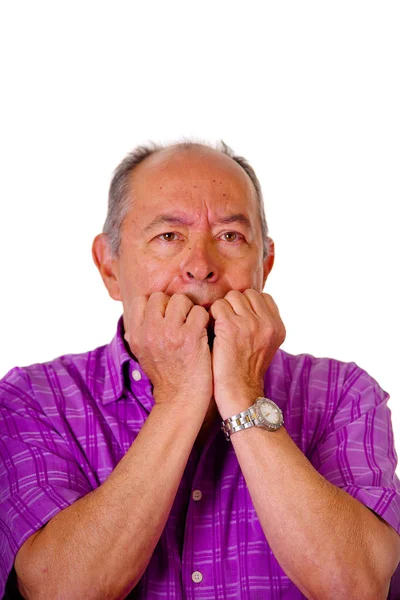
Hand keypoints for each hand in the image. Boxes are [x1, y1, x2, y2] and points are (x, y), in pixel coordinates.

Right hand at [124, 292, 212, 409]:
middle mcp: (150, 331)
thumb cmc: (166, 375)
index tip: (165, 318)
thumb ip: (141, 330)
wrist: (180, 399)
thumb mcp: (143, 352)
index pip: (142, 300)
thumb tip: (144, 308)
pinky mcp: (191, 337)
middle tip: (181, 323)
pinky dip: (204, 320)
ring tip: (192, 328)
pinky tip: (202, 334)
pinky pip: (200, 312)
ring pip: (182, 300)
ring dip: (190, 311)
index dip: (156, 306)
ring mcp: (170, 333)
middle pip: (161, 297)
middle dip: (174, 306)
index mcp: (136, 334)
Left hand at [209, 289, 285, 416]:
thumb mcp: (265, 346)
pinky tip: (213, 331)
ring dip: (223, 309)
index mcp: (278, 327)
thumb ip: (262, 324)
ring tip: (220, 328)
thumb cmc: (246, 371)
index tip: (240, 319)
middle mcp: (267, 323)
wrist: (239, 394)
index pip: (262, 297)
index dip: (248, 305)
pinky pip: (218, 306)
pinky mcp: (231, 327)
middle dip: (235, 305)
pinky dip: (212, 316)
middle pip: (246, 294)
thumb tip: (248, 305)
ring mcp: (250, 324)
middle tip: (228, 323)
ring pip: (231, 297)